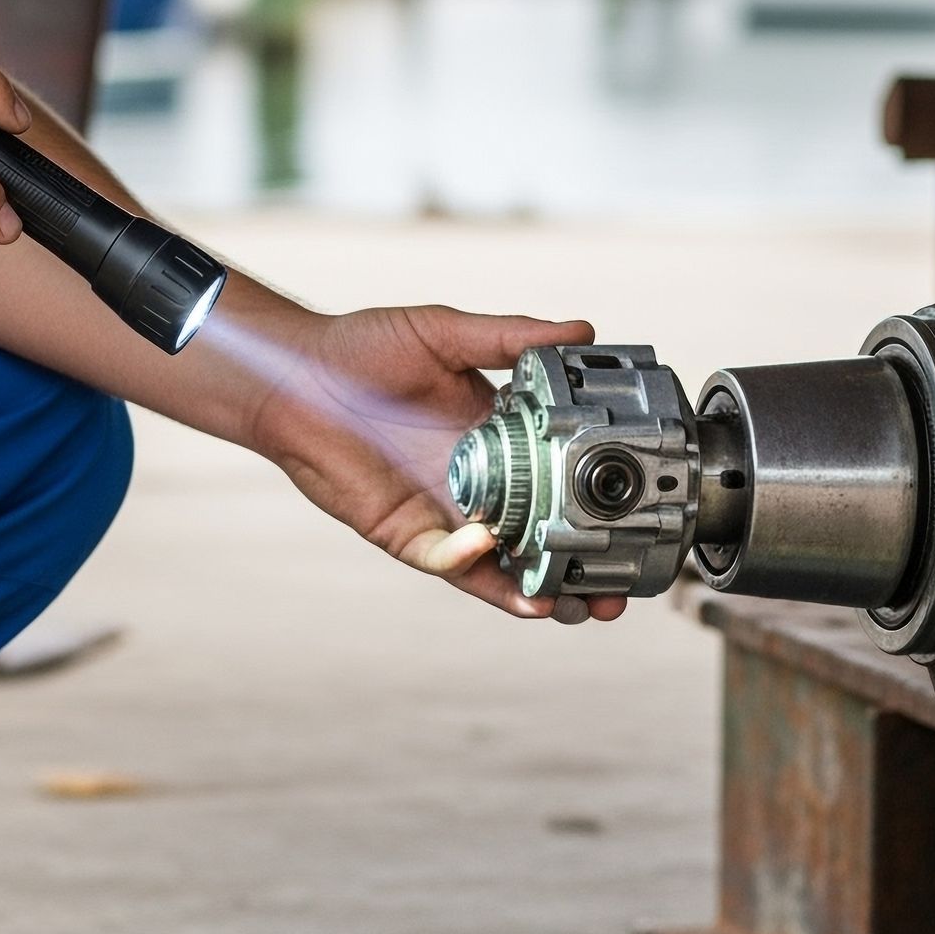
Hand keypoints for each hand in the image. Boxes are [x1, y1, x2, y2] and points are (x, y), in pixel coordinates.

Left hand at [240, 304, 629, 620]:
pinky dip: (471, 562)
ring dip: (538, 589)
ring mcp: (446, 515)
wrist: (293, 373)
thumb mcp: (448, 334)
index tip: (640, 520)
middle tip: (619, 590)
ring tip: (575, 602)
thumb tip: (583, 330)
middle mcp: (482, 486)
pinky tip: (493, 548)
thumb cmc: (362, 349)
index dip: (598, 506)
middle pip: (544, 541)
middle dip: (582, 570)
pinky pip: (446, 560)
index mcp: (501, 441)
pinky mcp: (407, 534)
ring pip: (502, 569)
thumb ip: (512, 338)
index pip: (562, 482)